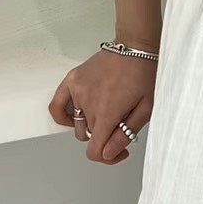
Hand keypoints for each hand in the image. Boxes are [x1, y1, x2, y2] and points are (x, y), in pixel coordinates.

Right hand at [48, 47, 157, 164]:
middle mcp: (89, 104)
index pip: (95, 151)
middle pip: (90, 137)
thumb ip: (125, 135)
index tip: (118, 151)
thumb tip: (108, 154)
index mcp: (107, 113)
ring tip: (106, 112)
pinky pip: (57, 106)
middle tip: (120, 125)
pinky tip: (73, 118)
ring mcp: (77, 91)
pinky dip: (62, 116)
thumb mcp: (145, 108)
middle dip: (105, 137)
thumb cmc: (144, 73)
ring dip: (91, 125)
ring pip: (78, 125)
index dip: (107, 157)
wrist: (135, 46)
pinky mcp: (72, 80)